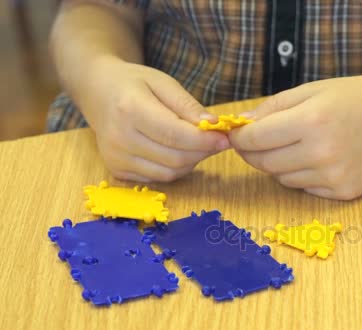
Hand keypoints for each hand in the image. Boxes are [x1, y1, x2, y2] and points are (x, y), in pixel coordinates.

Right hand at [78, 56, 228, 181]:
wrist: (98, 92)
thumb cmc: (133, 83)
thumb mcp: (163, 82)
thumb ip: (188, 105)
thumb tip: (213, 125)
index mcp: (129, 109)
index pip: (175, 134)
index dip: (204, 140)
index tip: (225, 138)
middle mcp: (119, 137)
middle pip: (174, 157)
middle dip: (203, 151)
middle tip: (216, 140)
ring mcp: (116, 158)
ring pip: (169, 172)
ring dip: (192, 161)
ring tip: (197, 143)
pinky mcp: (117, 171)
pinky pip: (158, 177)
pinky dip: (176, 168)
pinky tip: (178, 151)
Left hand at [229, 73, 361, 199]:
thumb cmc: (354, 97)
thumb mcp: (311, 90)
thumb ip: (273, 107)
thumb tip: (241, 125)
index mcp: (312, 120)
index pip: (256, 139)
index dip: (240, 137)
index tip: (236, 134)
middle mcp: (322, 153)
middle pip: (265, 163)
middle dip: (253, 152)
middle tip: (256, 141)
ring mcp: (334, 176)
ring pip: (282, 179)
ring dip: (280, 164)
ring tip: (299, 144)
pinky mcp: (344, 192)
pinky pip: (305, 188)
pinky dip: (303, 175)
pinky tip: (320, 157)